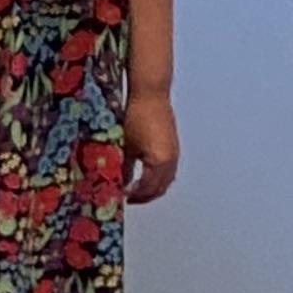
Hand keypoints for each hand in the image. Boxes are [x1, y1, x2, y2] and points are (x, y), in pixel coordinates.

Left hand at [122, 86, 179, 202]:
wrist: (151, 93)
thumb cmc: (135, 116)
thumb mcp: (124, 146)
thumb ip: (122, 168)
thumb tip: (118, 182)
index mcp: (159, 161)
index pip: (146, 189)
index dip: (133, 196)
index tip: (119, 198)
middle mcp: (170, 159)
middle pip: (159, 188)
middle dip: (143, 196)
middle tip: (128, 199)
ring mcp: (174, 152)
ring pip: (166, 180)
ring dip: (152, 188)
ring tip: (135, 190)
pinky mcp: (173, 146)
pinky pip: (168, 170)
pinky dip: (158, 178)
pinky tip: (144, 176)